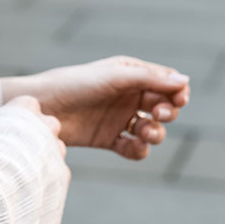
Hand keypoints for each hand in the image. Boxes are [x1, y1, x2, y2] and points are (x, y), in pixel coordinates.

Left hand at [0, 56, 190, 157]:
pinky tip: (134, 146)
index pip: (165, 83)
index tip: (178, 100)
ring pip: (151, 129)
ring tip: (144, 133)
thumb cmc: (74, 84)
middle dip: (166, 112)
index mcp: (130, 74)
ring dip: (155, 133)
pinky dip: (139, 150)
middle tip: (156, 115)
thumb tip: (185, 80)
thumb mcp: (113, 77)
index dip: (177, 93)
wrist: (40, 109)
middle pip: (163, 107)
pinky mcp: (108, 138)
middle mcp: (127, 95)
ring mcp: (118, 118)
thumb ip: (149, 79)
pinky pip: (133, 147)